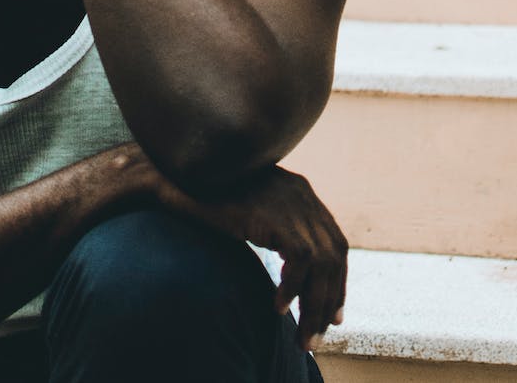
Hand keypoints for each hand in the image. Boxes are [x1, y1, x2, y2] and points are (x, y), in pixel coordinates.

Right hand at [152, 161, 347, 350]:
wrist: (179, 180)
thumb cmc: (211, 198)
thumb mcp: (254, 211)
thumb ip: (278, 228)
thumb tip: (295, 266)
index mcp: (301, 191)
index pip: (335, 242)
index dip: (337, 280)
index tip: (332, 313)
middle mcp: (302, 194)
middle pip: (335, 254)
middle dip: (330, 298)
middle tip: (319, 332)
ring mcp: (291, 202)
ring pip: (322, 264)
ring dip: (314, 304)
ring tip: (301, 335)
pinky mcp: (275, 215)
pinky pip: (300, 261)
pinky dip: (292, 289)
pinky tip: (277, 307)